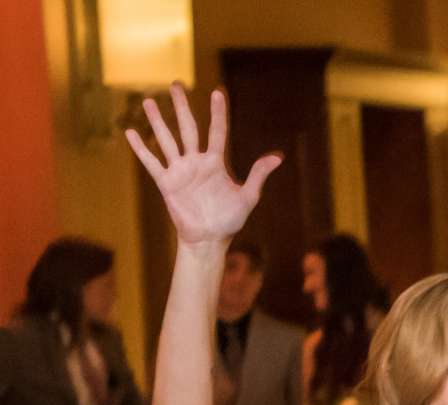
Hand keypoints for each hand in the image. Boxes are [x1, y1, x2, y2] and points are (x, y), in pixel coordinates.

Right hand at [126, 86, 279, 244]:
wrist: (210, 239)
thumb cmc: (230, 219)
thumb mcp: (248, 197)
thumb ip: (258, 175)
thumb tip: (277, 157)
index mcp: (216, 162)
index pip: (216, 131)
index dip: (218, 113)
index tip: (217, 92)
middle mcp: (195, 161)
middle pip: (188, 127)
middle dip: (182, 106)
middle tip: (176, 83)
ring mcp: (179, 170)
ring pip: (167, 140)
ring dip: (157, 121)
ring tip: (149, 101)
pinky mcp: (166, 183)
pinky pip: (151, 163)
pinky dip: (141, 149)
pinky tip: (131, 132)